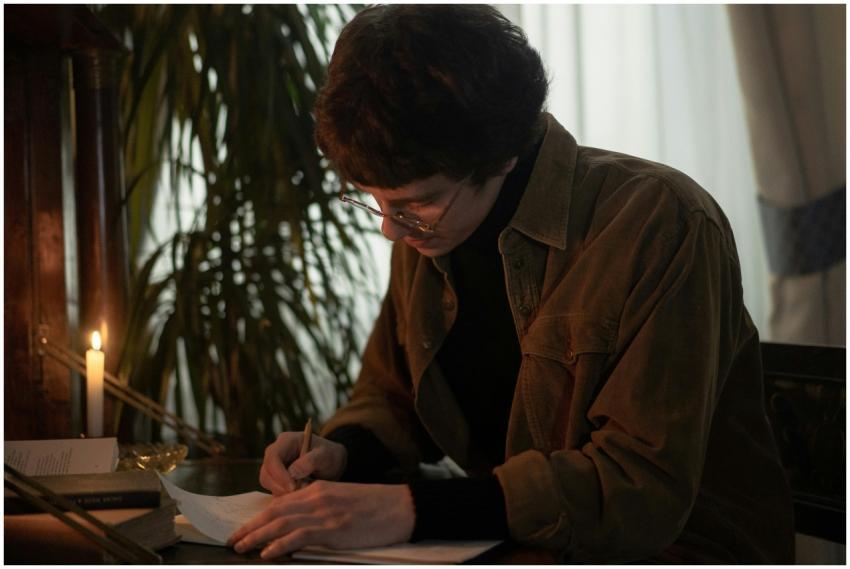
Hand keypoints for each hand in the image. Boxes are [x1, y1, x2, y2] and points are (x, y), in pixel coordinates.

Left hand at [228, 481, 414, 558]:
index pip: (281, 502)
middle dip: (251, 526)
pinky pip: (298, 536)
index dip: (260, 517)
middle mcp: (317, 497)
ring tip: (240, 547)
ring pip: (281, 523)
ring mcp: (324, 513)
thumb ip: (320, 508)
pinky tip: (266, 553)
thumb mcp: (342, 501)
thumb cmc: (375, 507)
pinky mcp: (333, 528)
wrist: (400, 506)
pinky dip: (279, 545)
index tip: (245, 528)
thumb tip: (298, 527)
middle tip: (232, 539)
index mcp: (319, 489)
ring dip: (257, 536)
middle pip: (275, 511)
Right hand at [259, 432, 347, 493]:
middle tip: (299, 493)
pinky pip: (273, 489)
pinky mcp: (275, 478)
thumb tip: (292, 473)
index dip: (279, 473)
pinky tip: (299, 493)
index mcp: (286, 440)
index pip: (273, 457)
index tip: (292, 486)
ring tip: (303, 490)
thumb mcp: (325, 455)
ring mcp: (274, 465)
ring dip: (282, 491)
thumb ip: (310, 461)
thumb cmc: (328, 455)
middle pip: (266, 472)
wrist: (331, 464)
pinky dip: (284, 494)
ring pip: (267, 482)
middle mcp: (276, 452)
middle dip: (280, 486)